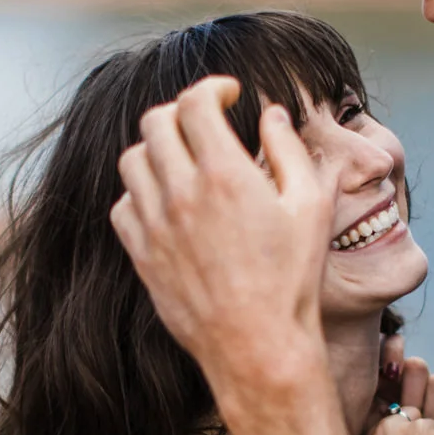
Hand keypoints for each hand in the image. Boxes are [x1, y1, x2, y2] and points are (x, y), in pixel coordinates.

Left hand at [109, 77, 334, 392]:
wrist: (257, 346)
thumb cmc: (292, 280)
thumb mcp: (310, 207)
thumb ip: (289, 150)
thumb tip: (272, 114)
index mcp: (225, 174)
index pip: (194, 102)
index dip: (211, 87)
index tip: (228, 95)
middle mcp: (181, 194)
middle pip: (155, 122)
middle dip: (180, 112)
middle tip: (204, 123)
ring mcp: (155, 226)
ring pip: (132, 161)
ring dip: (157, 149)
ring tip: (183, 160)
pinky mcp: (142, 256)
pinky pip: (123, 206)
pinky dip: (141, 193)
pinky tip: (167, 202)